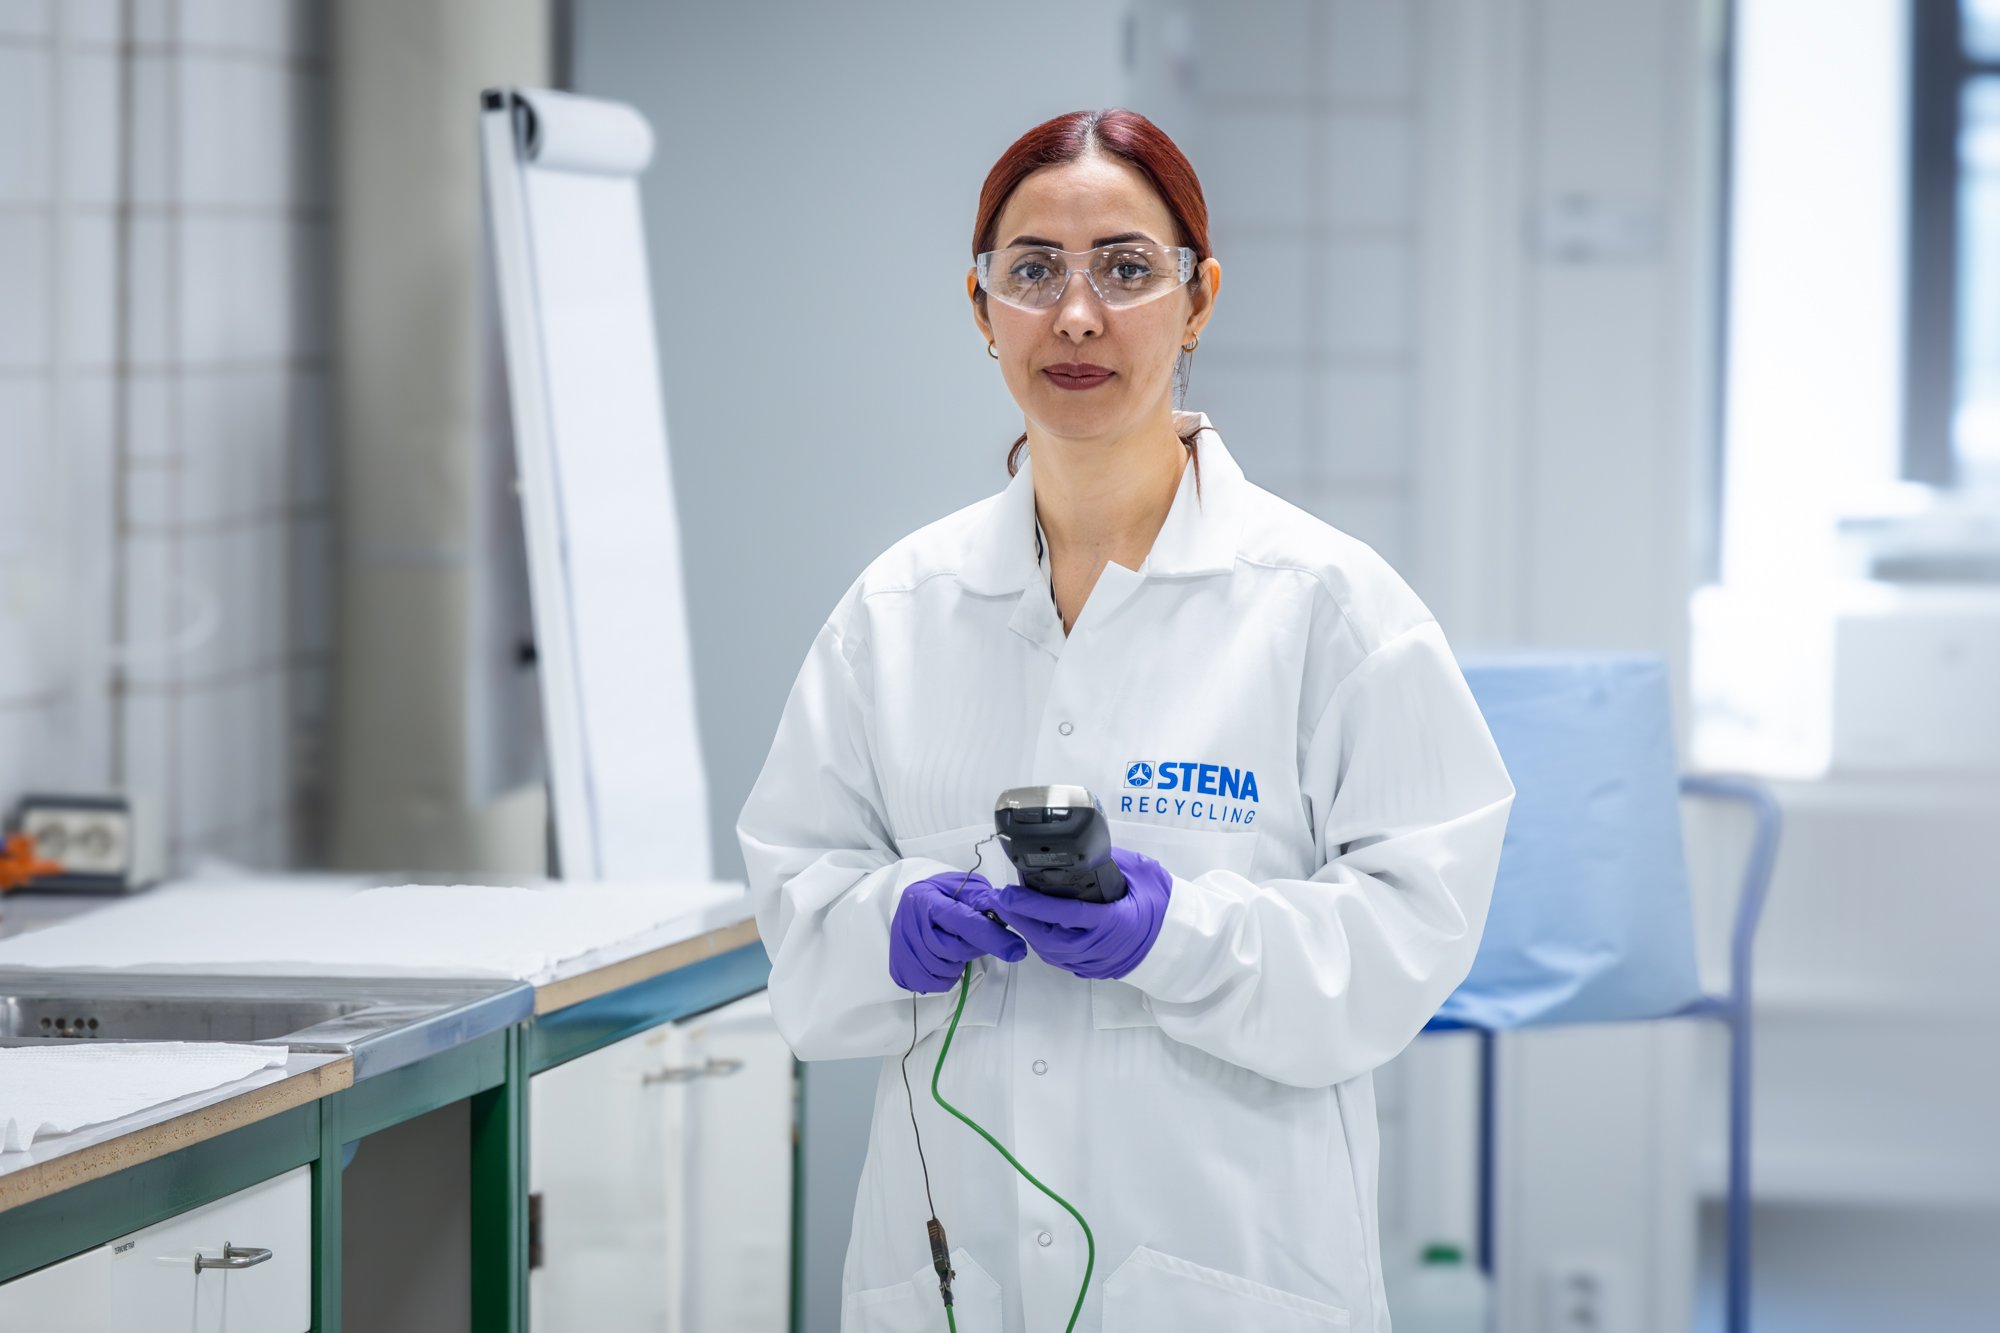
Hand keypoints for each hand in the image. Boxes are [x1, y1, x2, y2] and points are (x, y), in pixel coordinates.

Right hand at [889, 871, 1027, 992]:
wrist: (909, 904)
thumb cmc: (941, 895)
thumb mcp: (963, 886)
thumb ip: (982, 899)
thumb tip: (1008, 914)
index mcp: (928, 899)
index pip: (964, 921)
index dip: (992, 936)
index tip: (1016, 949)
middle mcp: (911, 925)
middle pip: (956, 949)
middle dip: (974, 946)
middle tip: (976, 936)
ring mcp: (904, 949)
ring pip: (948, 969)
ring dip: (960, 961)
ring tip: (953, 942)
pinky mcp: (903, 970)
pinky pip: (937, 983)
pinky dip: (948, 975)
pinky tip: (944, 958)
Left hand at [993, 847, 1171, 980]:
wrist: (1182, 943)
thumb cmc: (1164, 907)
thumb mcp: (1143, 875)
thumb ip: (1111, 861)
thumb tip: (1084, 848)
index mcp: (1112, 923)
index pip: (1064, 915)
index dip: (1033, 905)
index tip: (1010, 894)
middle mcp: (1100, 947)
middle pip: (1048, 939)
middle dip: (1020, 920)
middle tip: (1000, 900)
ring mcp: (1096, 962)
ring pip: (1051, 953)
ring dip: (1028, 933)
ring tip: (1012, 911)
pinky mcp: (1094, 969)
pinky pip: (1061, 960)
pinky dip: (1043, 944)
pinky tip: (1034, 928)